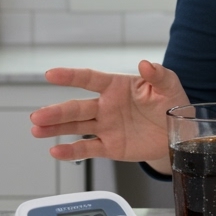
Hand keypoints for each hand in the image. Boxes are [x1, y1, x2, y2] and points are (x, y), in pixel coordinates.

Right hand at [30, 60, 190, 171]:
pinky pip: (88, 148)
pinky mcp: (109, 146)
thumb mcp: (169, 86)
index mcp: (117, 86)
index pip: (90, 79)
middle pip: (77, 107)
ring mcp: (106, 126)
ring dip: (55, 129)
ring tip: (37, 129)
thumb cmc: (171, 103)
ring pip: (76, 127)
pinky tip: (56, 152)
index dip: (71, 76)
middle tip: (37, 116)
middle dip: (56, 111)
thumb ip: (158, 75)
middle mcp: (106, 106)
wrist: (178, 132)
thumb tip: (146, 64)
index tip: (51, 74)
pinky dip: (71, 151)